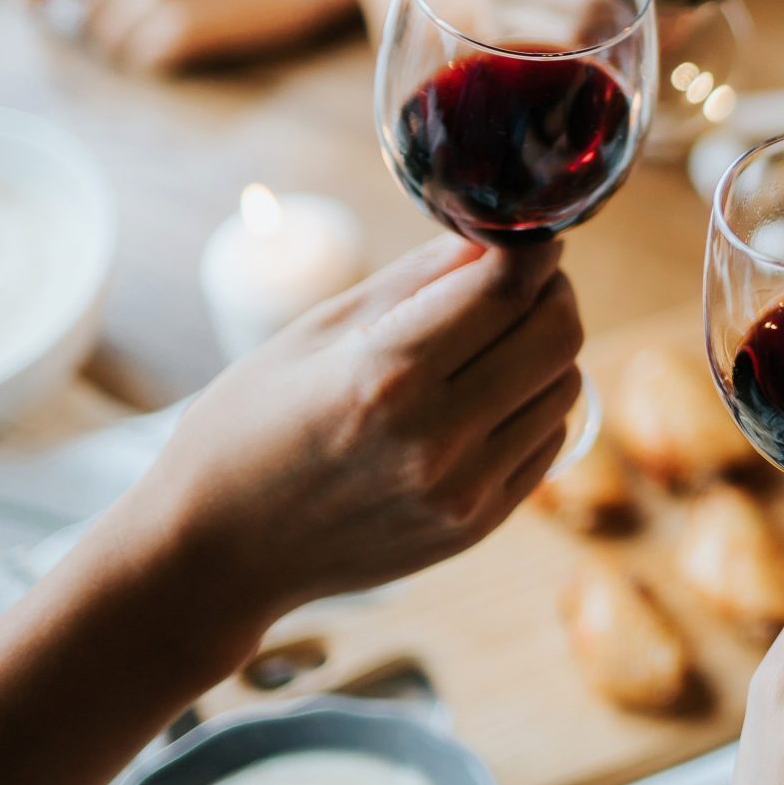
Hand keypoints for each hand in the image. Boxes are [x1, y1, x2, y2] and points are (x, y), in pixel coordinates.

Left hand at [10, 0, 356, 71]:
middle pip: (85, 18)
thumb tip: (60, 0)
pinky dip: (161, 60)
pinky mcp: (187, 26)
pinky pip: (145, 59)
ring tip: (185, 26)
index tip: (44, 12)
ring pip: (112, 44)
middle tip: (164, 16)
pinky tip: (194, 41)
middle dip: (112, 29)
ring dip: (140, 46)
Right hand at [120, 237, 581, 636]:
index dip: (532, 248)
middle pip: (557, 336)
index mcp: (386, 376)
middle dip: (550, 292)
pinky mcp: (478, 525)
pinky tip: (490, 396)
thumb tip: (492, 234)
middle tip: (523, 279)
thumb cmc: (249, 427)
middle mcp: (436, 438)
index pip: (505, 291)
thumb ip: (416, 280)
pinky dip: (534, 405)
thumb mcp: (316, 332)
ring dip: (547, 350)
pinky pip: (548, 442)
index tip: (532, 232)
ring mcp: (464, 491)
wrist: (218, 551)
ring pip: (565, 388)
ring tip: (500, 338)